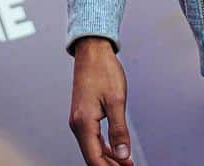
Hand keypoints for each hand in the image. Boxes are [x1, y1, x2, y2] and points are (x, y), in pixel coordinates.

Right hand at [69, 37, 132, 164]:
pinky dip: (104, 147)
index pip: (94, 159)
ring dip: (108, 158)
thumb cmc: (103, 70)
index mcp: (84, 123)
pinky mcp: (83, 115)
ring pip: (92, 148)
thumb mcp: (117, 101)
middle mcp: (77, 124)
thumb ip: (119, 130)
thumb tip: (123, 155)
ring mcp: (79, 120)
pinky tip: (116, 151)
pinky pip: (92, 137)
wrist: (92, 50)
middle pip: (92, 156)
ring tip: (126, 163)